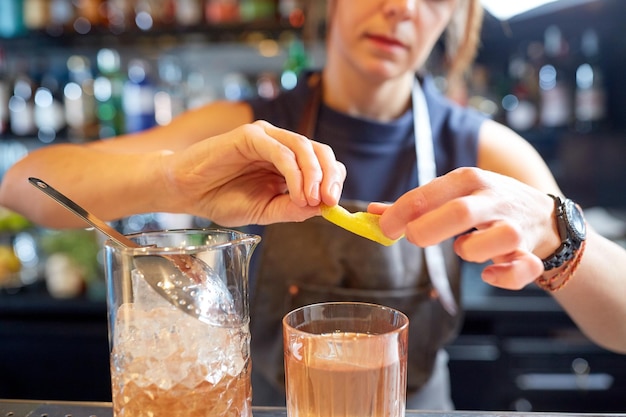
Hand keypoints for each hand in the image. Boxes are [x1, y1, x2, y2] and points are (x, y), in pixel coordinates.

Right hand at [160, 121, 345, 225]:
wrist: (185, 192)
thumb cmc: (220, 199)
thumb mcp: (264, 211)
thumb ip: (292, 209)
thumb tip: (323, 209)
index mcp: (287, 162)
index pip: (323, 164)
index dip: (333, 181)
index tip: (333, 205)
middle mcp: (280, 145)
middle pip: (320, 151)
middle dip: (329, 177)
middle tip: (328, 201)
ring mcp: (266, 137)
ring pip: (304, 147)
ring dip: (313, 175)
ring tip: (311, 199)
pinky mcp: (249, 136)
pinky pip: (281, 151)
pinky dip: (294, 172)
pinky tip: (296, 192)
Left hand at [371, 167, 558, 289]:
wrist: (544, 217)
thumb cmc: (487, 205)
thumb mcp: (454, 194)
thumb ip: (415, 205)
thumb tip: (372, 212)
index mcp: (467, 180)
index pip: (427, 194)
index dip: (400, 214)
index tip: (383, 228)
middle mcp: (491, 199)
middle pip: (459, 213)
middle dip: (429, 229)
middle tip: (414, 239)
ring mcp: (515, 225)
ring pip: (495, 238)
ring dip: (471, 250)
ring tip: (465, 248)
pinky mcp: (530, 253)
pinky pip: (521, 268)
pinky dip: (502, 276)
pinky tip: (489, 274)